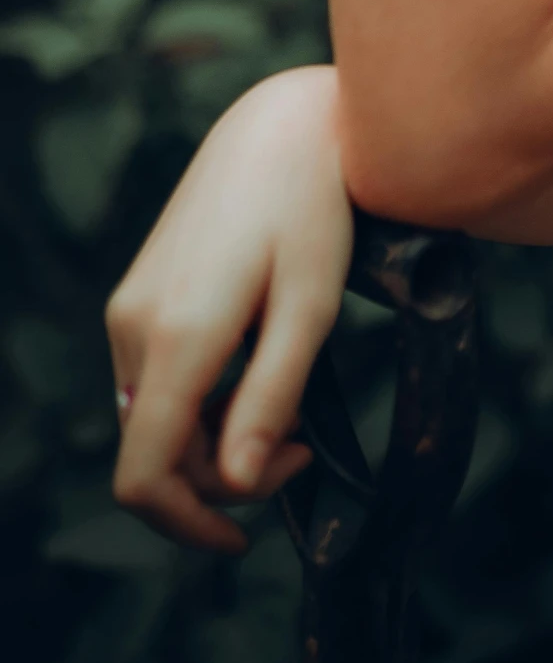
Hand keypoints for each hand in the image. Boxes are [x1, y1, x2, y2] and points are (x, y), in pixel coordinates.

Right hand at [107, 63, 352, 551]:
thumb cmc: (312, 207)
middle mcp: (134, 327)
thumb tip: (241, 485)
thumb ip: (272, 397)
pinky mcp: (139, 293)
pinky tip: (256, 368)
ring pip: (155, 419)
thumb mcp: (311, 306)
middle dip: (224, 478)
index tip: (247, 539)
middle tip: (304, 450)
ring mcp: (130, 308)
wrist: (281, 123)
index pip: (145, 475)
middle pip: (156, 454)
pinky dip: (201, 402)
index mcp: (176, 337)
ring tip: (289, 409)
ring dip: (213, 440)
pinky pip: (158, 379)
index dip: (189, 526)